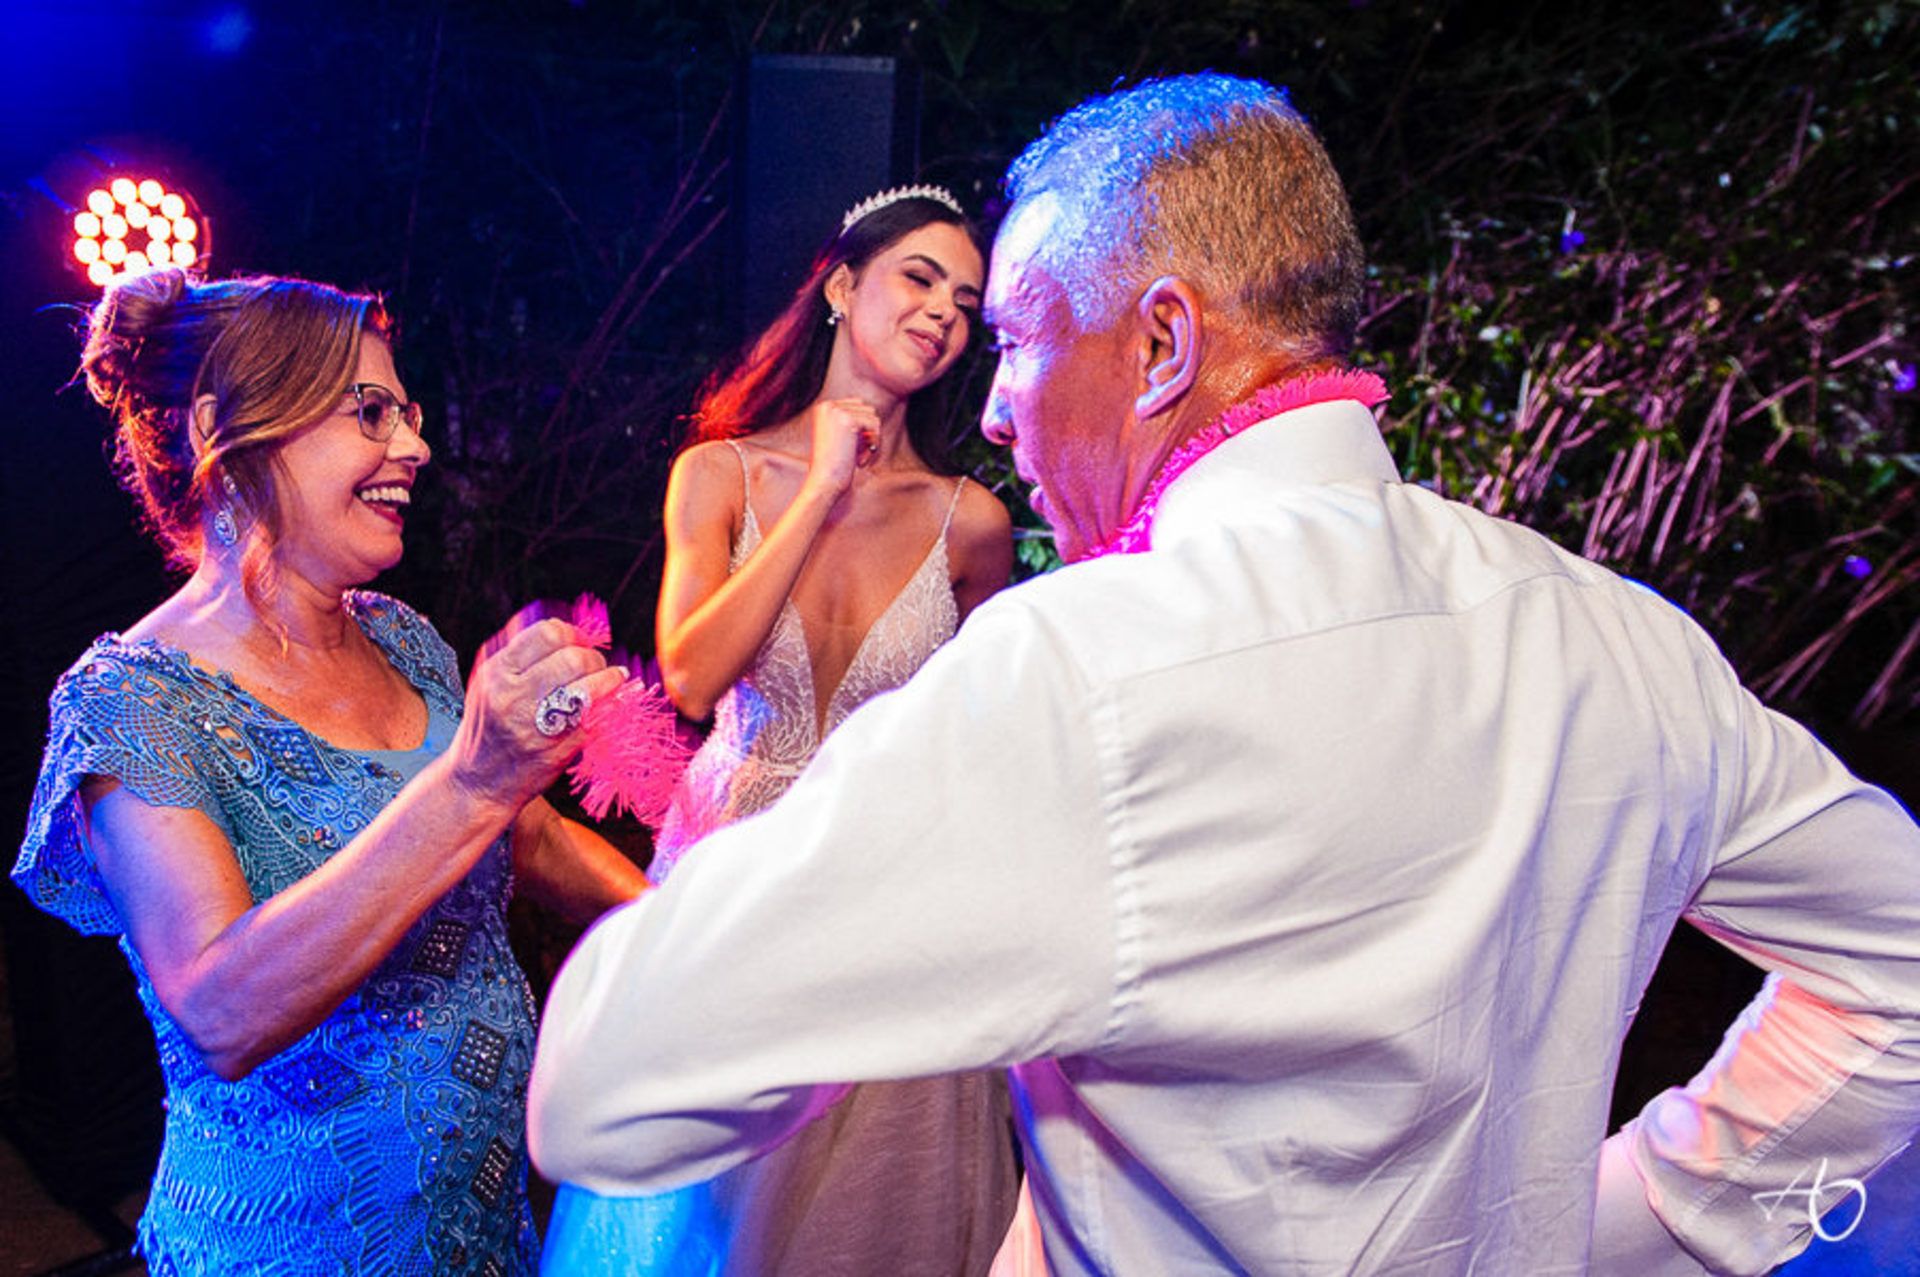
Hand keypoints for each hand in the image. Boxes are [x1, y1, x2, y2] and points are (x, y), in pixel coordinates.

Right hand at [448, 617, 629, 814]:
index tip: (577, 642)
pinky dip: (609, 706)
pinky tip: (610, 703)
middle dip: (593, 658)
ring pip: (589, 686)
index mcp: (497, 673)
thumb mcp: (488, 683)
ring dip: (608, 679)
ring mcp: (537, 725)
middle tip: (595, 665)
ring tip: (612, 679)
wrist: (478, 783)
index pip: (547, 633)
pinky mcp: (559, 749)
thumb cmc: (488, 728)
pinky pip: (596, 717)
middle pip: (573, 658)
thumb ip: (517, 651)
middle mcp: (514, 697)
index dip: (571, 633)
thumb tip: (558, 623)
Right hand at [802, 398, 880, 499]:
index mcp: (823, 408)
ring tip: (858, 459)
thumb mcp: (841, 438)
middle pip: (867, 410)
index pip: (857, 406)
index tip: (853, 451)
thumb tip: (873, 412)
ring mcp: (836, 411)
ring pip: (873, 417)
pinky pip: (874, 425)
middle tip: (857, 457)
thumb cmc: (832, 465)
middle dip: (868, 434)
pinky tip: (861, 460)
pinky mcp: (847, 419)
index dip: (862, 430)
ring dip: (871, 441)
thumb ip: (853, 423)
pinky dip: (874, 444)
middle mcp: (828, 406)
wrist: (823, 481)